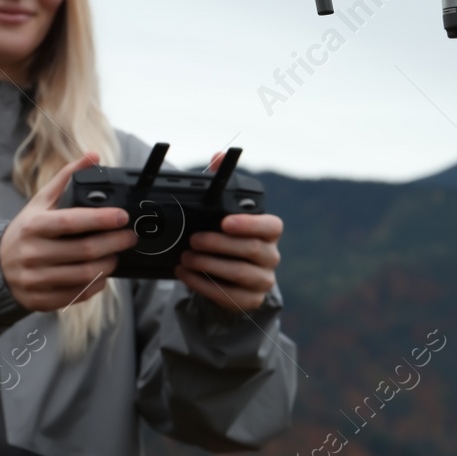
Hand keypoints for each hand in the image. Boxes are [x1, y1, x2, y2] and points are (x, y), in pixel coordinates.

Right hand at [0, 153, 137, 311]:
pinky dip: (96, 285)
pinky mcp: (40, 300)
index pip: (72, 222)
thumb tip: (93, 156)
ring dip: (108, 264)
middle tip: (129, 237)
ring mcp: (36, 279)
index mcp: (33, 226)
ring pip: (84, 275)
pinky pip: (77, 294)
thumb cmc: (26, 230)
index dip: (101, 219)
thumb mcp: (41, 202)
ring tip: (116, 255)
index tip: (122, 216)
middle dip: (115, 243)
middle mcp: (32, 253)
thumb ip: (67, 177)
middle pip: (84, 251)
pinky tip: (101, 274)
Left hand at [174, 151, 283, 312]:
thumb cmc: (227, 236)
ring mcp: (263, 280)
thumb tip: (217, 155)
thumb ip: (223, 182)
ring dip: (209, 265)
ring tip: (185, 258)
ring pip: (240, 274)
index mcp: (269, 231)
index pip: (271, 226)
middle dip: (219, 245)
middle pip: (251, 250)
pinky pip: (228, 295)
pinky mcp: (249, 300)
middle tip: (193, 240)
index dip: (250, 224)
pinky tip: (186, 274)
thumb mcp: (224, 210)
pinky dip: (203, 285)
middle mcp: (271, 256)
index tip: (225, 221)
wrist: (229, 275)